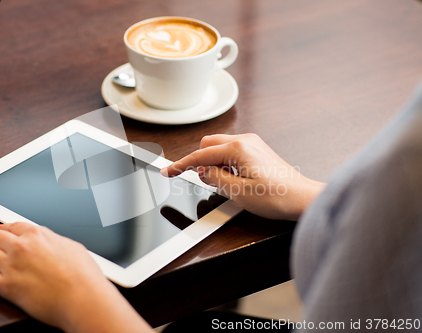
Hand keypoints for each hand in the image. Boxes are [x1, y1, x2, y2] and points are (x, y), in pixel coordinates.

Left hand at [0, 222, 151, 332]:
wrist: (81, 297)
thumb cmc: (83, 275)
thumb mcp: (73, 247)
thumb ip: (56, 241)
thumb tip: (52, 242)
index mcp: (38, 234)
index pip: (14, 225)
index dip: (3, 226)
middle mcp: (21, 247)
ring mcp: (11, 266)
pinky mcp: (5, 286)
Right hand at [161, 134, 324, 220]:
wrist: (303, 199)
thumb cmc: (278, 197)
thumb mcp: (238, 192)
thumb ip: (215, 178)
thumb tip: (202, 171)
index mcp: (238, 149)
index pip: (200, 155)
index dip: (181, 165)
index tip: (168, 171)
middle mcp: (245, 141)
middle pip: (208, 144)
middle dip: (198, 161)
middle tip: (196, 180)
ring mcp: (253, 144)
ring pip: (220, 147)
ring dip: (213, 163)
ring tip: (222, 184)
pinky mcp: (258, 151)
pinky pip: (232, 151)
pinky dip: (224, 163)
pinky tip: (231, 179)